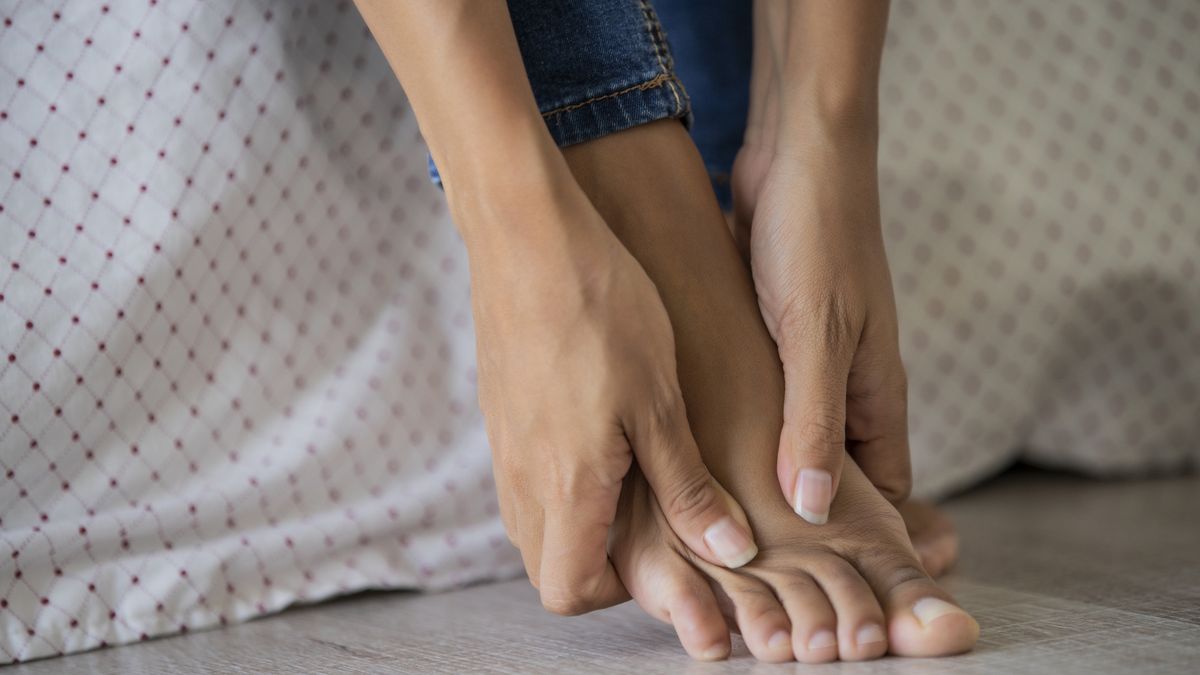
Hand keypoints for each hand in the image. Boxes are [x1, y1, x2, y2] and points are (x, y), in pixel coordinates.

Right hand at [466, 186, 757, 614]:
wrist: (527, 236)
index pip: (567, 591)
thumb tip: (728, 552)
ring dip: (577, 523)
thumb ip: (688, 487)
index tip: (660, 555)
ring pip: (532, 523)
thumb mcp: (661, 404)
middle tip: (651, 522)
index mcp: (565, 487)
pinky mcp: (499, 412)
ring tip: (632, 476)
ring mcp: (503, 445)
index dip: (616, 593)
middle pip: (547, 566)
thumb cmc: (602, 312)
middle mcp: (521, 478)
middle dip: (598, 565)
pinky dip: (557, 483)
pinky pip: (521, 477)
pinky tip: (600, 432)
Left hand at [732, 139, 910, 524]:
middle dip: (804, 514)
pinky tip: (702, 446)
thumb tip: (814, 507)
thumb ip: (815, 423)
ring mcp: (811, 359)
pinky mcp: (774, 335)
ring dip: (767, 470)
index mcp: (876, 392)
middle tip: (754, 556)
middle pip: (836, 471)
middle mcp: (848, 383)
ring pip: (795, 436)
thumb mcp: (817, 336)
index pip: (885, 489)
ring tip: (721, 513)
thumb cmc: (818, 239)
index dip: (862, 535)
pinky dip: (743, 426)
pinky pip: (765, 398)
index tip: (819, 576)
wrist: (798, 154)